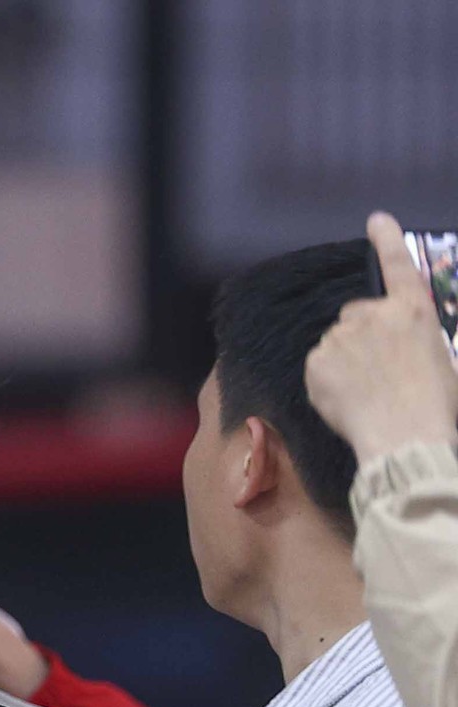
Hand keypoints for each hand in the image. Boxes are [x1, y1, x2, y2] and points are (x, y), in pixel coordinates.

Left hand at [306, 212, 457, 465]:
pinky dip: (327, 379)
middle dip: (362, 335)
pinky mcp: (316, 361)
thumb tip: (397, 347)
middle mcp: (375, 314)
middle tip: (378, 371)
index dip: (387, 240)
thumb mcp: (442, 358)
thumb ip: (413, 339)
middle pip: (357, 314)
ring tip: (366, 391)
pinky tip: (347, 400)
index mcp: (414, 310)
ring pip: (336, 342)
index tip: (377, 218)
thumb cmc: (436, 404)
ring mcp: (341, 336)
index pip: (398, 265)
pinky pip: (318, 365)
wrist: (406, 436)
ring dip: (344, 358)